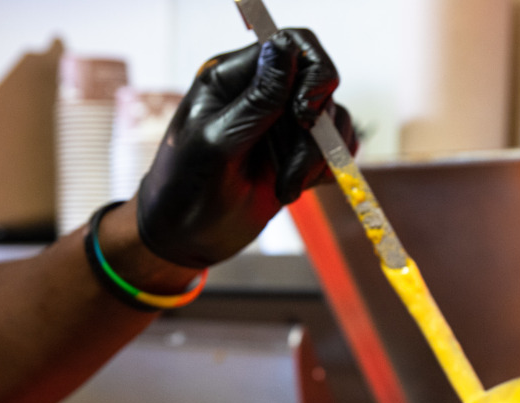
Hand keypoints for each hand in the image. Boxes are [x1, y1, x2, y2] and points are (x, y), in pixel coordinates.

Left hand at [137, 28, 356, 267]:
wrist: (186, 240)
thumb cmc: (185, 190)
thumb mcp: (217, 143)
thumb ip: (256, 99)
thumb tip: (284, 48)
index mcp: (232, 77)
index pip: (292, 44)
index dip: (312, 73)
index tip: (304, 116)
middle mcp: (261, 93)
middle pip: (320, 83)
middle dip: (316, 128)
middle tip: (294, 165)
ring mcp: (282, 124)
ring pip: (332, 119)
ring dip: (316, 158)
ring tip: (285, 187)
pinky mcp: (297, 153)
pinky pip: (335, 147)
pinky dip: (324, 170)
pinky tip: (293, 188)